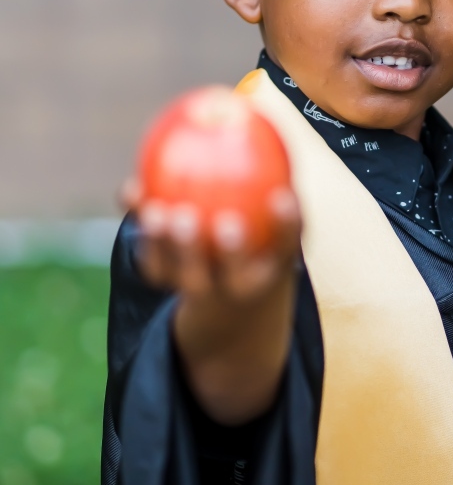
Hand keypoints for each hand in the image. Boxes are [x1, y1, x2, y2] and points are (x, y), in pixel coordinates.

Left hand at [119, 181, 301, 422]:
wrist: (237, 345)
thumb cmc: (257, 275)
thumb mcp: (273, 251)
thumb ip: (266, 205)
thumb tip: (254, 139)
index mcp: (277, 274)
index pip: (291, 248)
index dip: (289, 226)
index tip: (282, 196)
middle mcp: (248, 293)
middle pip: (238, 274)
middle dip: (228, 250)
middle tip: (214, 222)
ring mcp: (212, 304)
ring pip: (191, 278)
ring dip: (173, 245)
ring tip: (158, 213)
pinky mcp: (177, 303)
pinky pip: (157, 270)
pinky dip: (142, 234)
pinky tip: (130, 196)